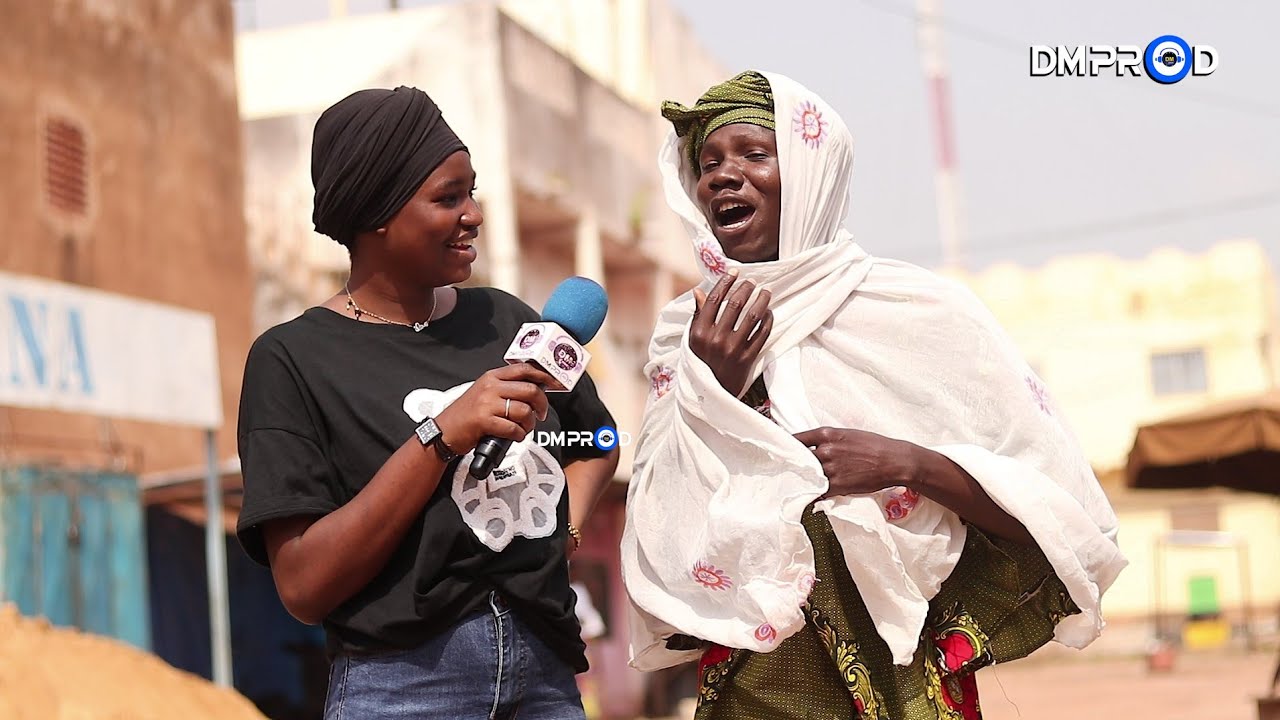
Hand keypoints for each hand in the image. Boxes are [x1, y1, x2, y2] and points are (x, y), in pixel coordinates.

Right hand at [435, 364, 553, 451]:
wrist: (443, 431)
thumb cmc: (465, 415)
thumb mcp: (484, 393)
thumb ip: (505, 389)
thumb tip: (533, 391)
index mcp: (492, 377)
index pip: (524, 369)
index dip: (544, 376)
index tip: (555, 384)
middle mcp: (490, 387)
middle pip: (530, 390)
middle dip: (541, 405)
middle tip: (540, 414)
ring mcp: (486, 403)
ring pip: (524, 410)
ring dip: (529, 424)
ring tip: (524, 429)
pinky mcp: (484, 421)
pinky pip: (513, 428)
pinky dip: (518, 435)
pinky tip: (513, 436)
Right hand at [690, 271, 772, 395]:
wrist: (709, 394)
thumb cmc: (700, 362)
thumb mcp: (692, 340)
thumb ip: (698, 316)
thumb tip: (698, 291)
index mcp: (700, 332)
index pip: (715, 300)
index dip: (726, 282)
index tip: (734, 272)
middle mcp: (716, 339)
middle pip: (735, 304)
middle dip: (746, 288)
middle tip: (752, 281)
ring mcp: (733, 349)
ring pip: (752, 316)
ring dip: (762, 300)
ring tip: (766, 292)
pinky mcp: (747, 359)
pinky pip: (762, 334)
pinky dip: (767, 320)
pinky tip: (769, 312)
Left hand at [792, 427, 918, 497]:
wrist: (893, 460)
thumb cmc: (873, 445)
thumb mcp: (848, 434)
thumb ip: (828, 440)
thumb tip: (813, 447)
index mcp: (826, 434)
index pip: (796, 439)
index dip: (786, 446)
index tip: (780, 451)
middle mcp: (825, 451)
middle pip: (798, 459)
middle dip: (793, 464)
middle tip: (784, 470)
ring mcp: (830, 469)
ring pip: (807, 476)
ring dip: (802, 481)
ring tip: (796, 484)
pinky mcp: (837, 485)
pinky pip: (818, 492)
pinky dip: (813, 495)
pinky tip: (808, 497)